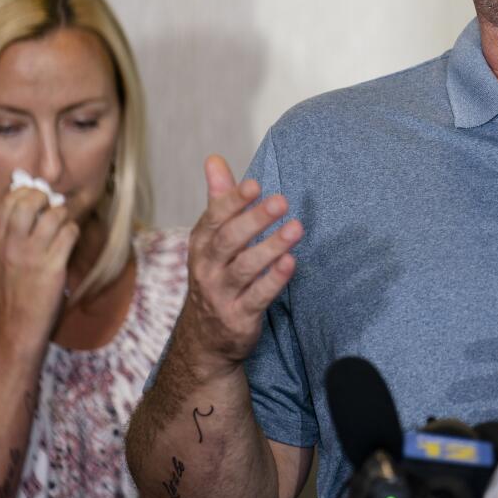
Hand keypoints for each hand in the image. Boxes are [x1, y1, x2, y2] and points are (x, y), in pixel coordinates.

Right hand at [0, 187, 79, 345]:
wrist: (14, 329)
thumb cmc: (10, 297)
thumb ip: (7, 239)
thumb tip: (26, 212)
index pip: (7, 203)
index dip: (24, 192)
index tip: (36, 197)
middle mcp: (10, 246)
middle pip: (28, 202)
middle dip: (44, 197)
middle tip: (52, 205)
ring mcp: (31, 256)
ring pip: (53, 215)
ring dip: (63, 215)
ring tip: (64, 225)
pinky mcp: (52, 267)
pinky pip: (69, 234)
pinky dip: (73, 232)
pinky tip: (70, 240)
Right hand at [175, 155, 301, 378]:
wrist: (205, 338)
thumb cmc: (216, 275)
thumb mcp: (212, 239)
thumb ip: (219, 200)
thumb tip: (214, 159)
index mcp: (201, 244)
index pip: (215, 217)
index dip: (233, 200)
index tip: (255, 184)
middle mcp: (207, 268)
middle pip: (229, 240)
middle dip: (255, 219)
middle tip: (282, 201)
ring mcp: (221, 294)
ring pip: (245, 268)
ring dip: (271, 246)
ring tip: (296, 228)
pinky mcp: (239, 318)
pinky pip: (258, 297)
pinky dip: (274, 279)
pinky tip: (291, 263)